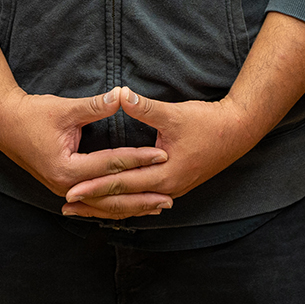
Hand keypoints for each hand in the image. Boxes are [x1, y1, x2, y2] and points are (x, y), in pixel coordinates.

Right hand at [0, 89, 167, 214]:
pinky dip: (114, 203)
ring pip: (103, 204)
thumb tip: (123, 95)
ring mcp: (64, 190)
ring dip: (131, 205)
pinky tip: (131, 205)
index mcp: (67, 169)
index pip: (112, 165)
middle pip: (110, 195)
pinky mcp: (64, 187)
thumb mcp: (65, 109)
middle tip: (169, 195)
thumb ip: (96, 106)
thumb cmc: (32, 114)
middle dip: (141, 195)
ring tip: (157, 207)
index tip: (163, 155)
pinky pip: (94, 200)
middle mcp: (66, 186)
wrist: (3, 124)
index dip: (139, 158)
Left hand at [61, 91, 262, 219]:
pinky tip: (113, 203)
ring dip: (107, 205)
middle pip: (124, 200)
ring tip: (82, 209)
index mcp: (164, 174)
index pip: (121, 184)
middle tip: (66, 206)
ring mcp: (172, 189)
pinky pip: (144, 198)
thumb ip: (144, 107)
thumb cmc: (207, 122)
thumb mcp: (173, 113)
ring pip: (133, 202)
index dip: (94, 186)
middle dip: (94, 202)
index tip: (69, 191)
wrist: (238, 132)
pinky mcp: (175, 184)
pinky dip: (125, 201)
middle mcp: (167, 188)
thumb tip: (119, 94)